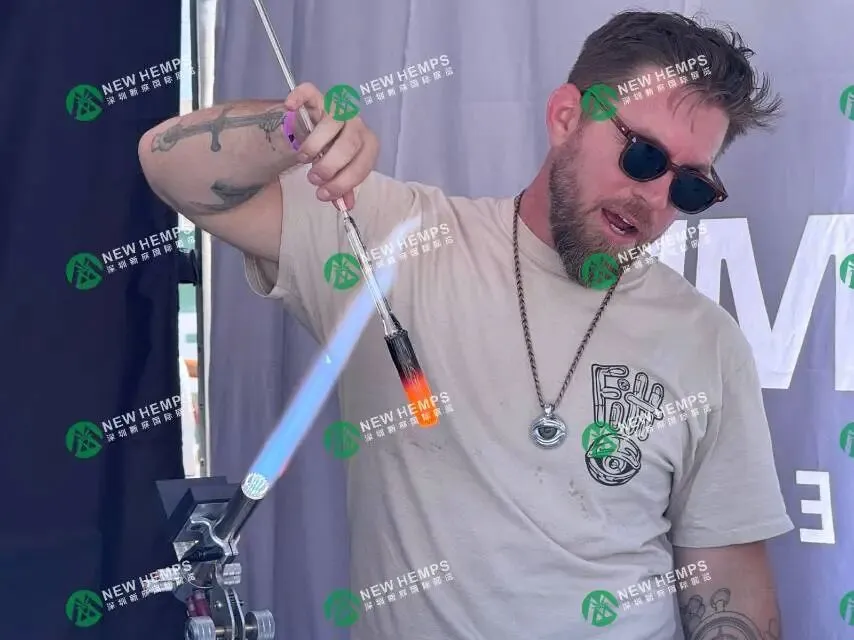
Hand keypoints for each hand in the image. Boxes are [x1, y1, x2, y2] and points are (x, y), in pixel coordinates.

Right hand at [284, 82, 378, 209]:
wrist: (317, 129)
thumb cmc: (332, 153)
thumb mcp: (339, 172)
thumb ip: (341, 188)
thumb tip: (344, 206)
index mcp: (367, 146)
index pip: (363, 165)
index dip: (343, 183)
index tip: (323, 194)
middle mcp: (356, 125)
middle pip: (350, 145)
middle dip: (330, 166)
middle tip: (313, 178)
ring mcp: (337, 109)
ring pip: (331, 123)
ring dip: (314, 145)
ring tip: (303, 159)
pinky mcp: (318, 97)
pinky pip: (310, 92)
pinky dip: (299, 97)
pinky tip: (290, 107)